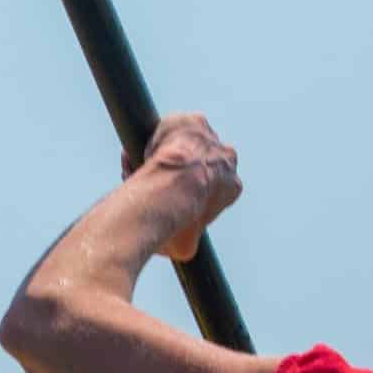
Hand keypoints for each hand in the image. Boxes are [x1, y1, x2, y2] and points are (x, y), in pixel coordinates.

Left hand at [128, 112, 241, 262]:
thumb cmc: (177, 220)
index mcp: (232, 187)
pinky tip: (140, 151)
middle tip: (157, 182)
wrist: (172, 191)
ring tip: (143, 166)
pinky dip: (157, 135)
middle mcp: (227, 159)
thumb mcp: (184, 245)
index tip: (171, 200)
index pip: (214, 188)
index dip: (190, 194)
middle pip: (201, 162)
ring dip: (169, 151)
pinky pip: (173, 126)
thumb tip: (180, 251)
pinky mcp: (192, 122)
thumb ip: (185, 241)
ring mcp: (210, 138)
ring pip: (186, 143)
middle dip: (181, 169)